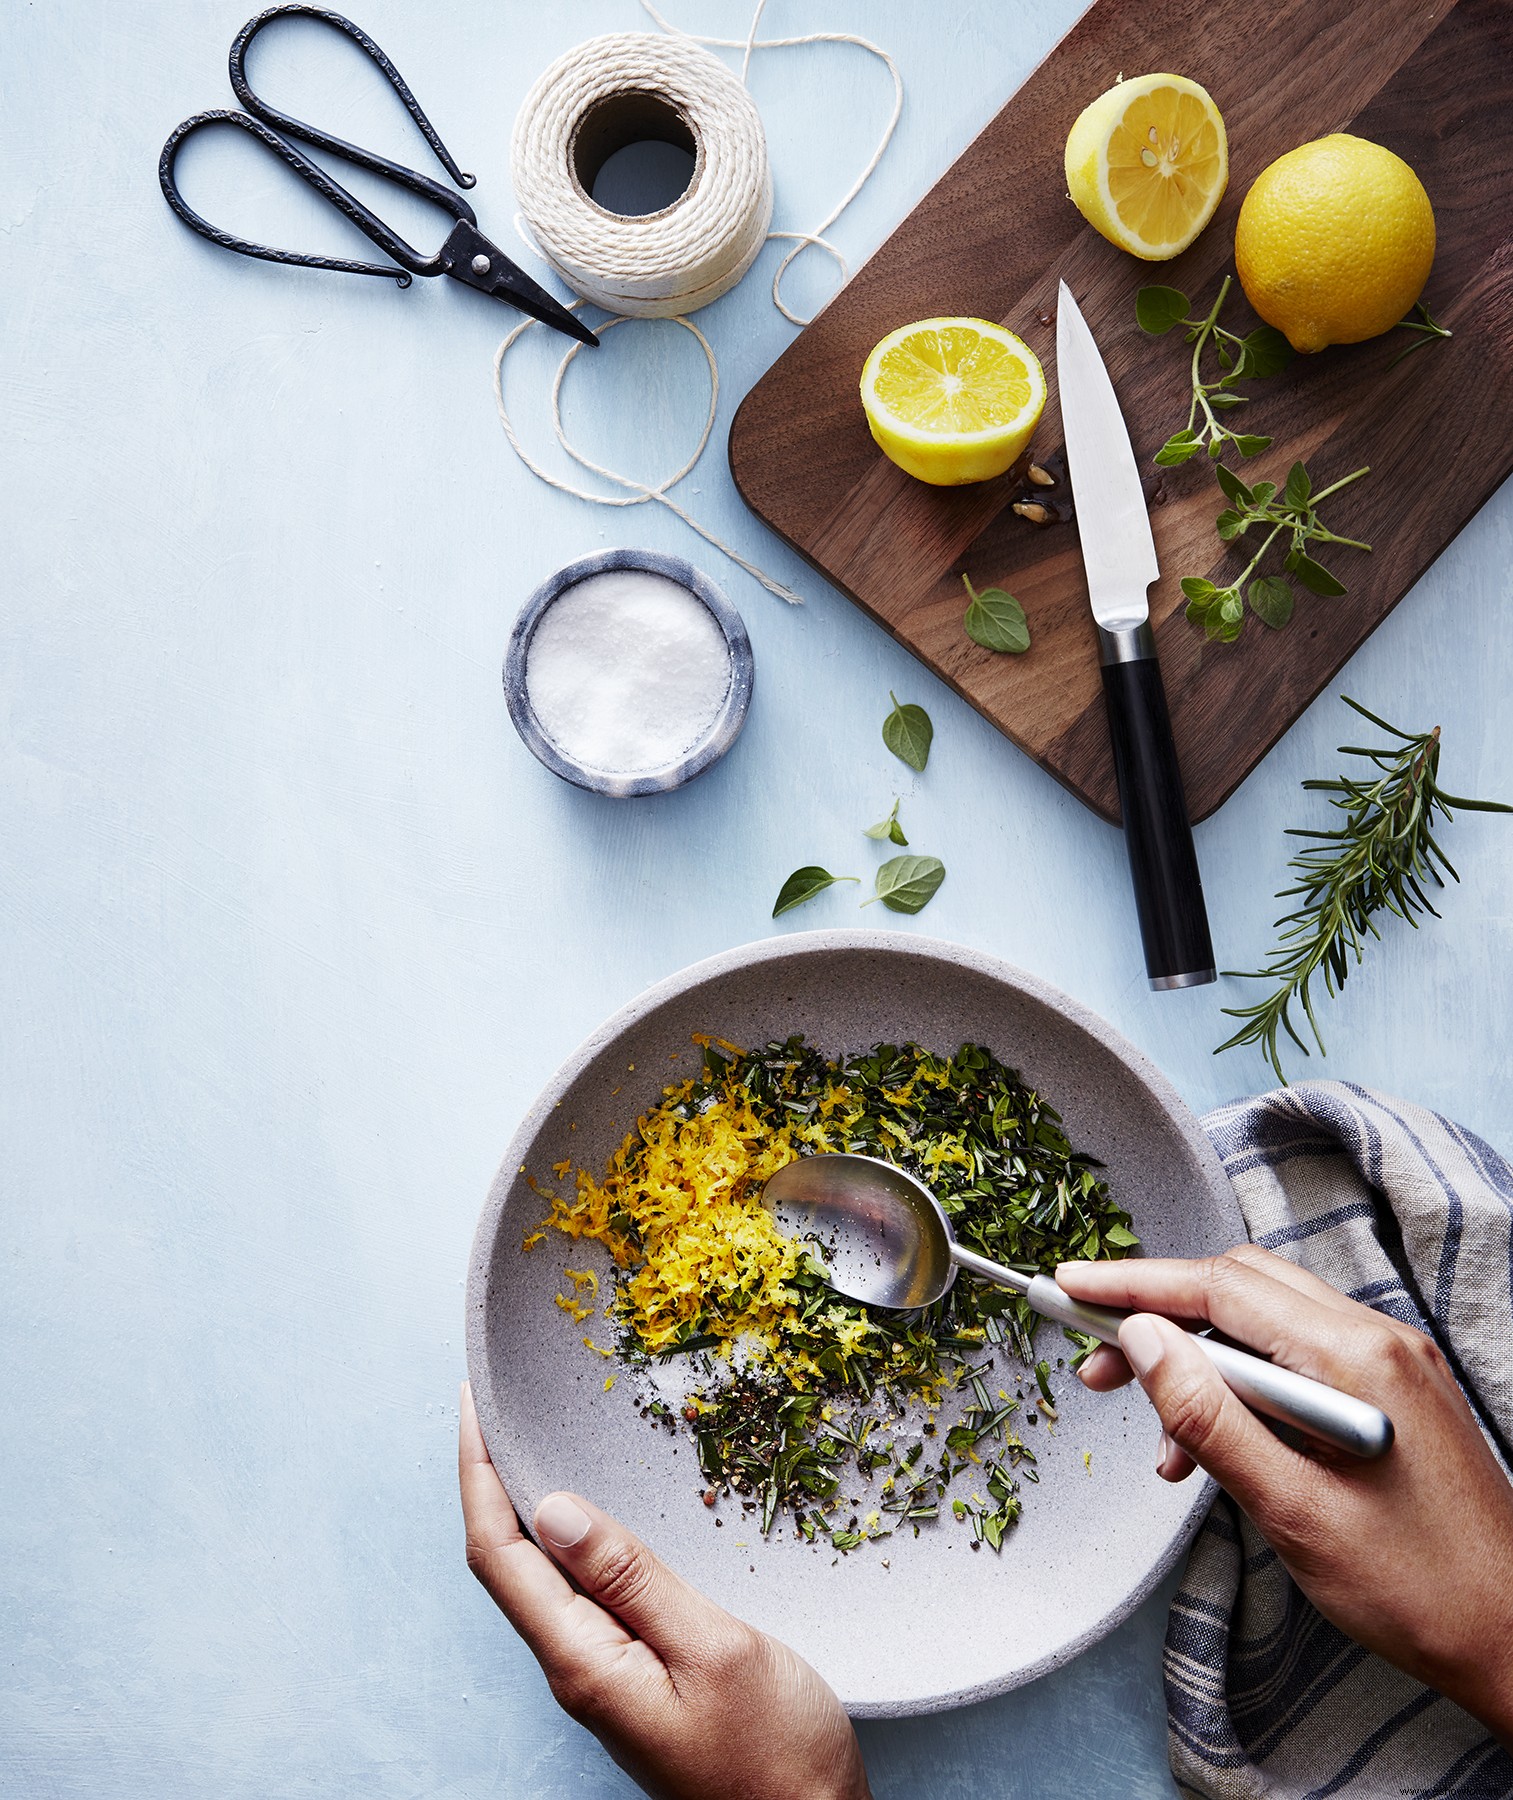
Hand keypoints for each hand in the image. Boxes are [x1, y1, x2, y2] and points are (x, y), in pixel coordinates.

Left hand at [458, 1383, 870, 1799]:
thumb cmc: (776, 1755)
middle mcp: (579, 1671)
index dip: (477, 1472)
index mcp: (584, 1663)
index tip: (474, 1402)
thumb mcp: (713, 1648)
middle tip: (496, 1403)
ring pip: (543, 1579)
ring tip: (532, 1438)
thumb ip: (633, 1580)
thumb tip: (553, 1510)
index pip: (499, 1554)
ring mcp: (606, 1678)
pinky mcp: (636, 1679)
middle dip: (491, 1479)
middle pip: (508, 1564)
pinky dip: (575, 1540)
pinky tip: (598, 1514)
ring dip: (528, 1506)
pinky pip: (583, 1596)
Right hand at [1059, 1245, 1512, 1746]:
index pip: (1220, 1287)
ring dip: (1198, 1362)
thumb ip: (1212, 1417)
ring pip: (1262, 1324)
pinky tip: (1212, 1454)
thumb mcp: (1293, 1510)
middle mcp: (1376, 1340)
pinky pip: (1295, 1362)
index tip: (1067, 1286)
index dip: (1134, 1283)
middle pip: (1239, 1290)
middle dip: (1158, 1317)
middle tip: (1096, 1367)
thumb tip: (1146, 1339)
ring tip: (1154, 1434)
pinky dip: (1241, 1391)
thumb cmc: (1419, 1590)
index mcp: (1354, 1358)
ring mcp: (1388, 1364)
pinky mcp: (1390, 1394)